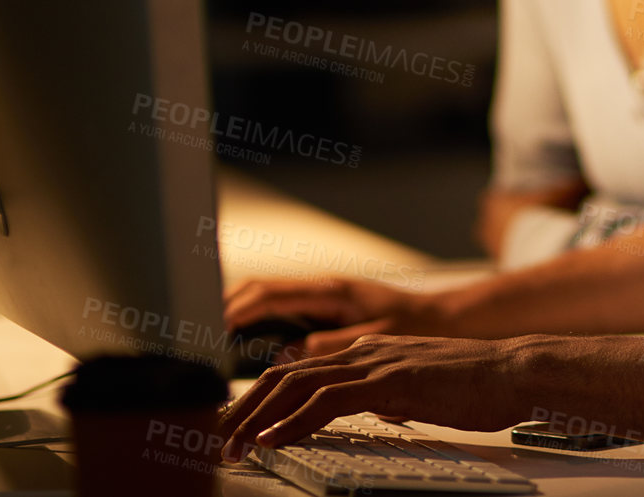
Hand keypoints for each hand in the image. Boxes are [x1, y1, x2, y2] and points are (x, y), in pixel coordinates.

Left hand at [219, 334, 522, 461]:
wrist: (514, 372)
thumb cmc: (474, 385)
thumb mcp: (416, 390)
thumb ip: (385, 395)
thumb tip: (365, 412)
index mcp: (369, 353)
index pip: (298, 371)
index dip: (258, 398)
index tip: (234, 426)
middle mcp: (365, 352)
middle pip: (285, 374)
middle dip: (243, 408)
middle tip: (215, 440)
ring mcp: (377, 363)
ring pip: (297, 385)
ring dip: (257, 418)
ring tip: (232, 446)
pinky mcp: (391, 381)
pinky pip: (329, 401)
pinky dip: (294, 421)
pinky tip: (273, 439)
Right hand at [224, 277, 452, 357]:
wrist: (441, 316)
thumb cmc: (414, 325)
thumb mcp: (374, 339)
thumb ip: (331, 345)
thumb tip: (290, 354)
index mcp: (331, 291)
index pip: (271, 294)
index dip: (239, 310)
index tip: (214, 329)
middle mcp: (322, 289)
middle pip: (261, 290)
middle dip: (229, 308)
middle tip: (202, 336)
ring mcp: (322, 296)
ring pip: (270, 298)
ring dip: (242, 312)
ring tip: (214, 341)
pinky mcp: (325, 307)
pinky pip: (284, 309)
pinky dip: (260, 319)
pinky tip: (250, 342)